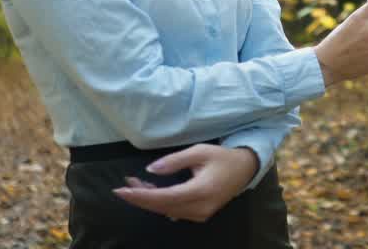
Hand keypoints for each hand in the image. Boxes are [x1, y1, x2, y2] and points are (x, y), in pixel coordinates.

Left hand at [111, 144, 257, 221]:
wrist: (245, 170)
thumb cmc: (222, 158)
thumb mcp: (199, 151)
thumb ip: (174, 161)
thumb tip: (151, 169)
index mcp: (201, 191)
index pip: (164, 197)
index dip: (141, 195)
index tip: (122, 190)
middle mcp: (200, 208)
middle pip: (162, 207)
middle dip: (140, 198)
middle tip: (122, 187)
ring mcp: (200, 214)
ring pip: (166, 210)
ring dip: (148, 199)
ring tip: (133, 183)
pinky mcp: (199, 214)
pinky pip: (174, 211)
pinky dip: (159, 202)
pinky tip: (149, 190)